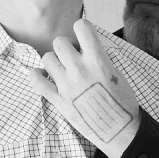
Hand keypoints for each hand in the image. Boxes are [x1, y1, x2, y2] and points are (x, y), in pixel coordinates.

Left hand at [31, 19, 141, 154]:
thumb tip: (83, 48)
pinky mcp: (58, 100)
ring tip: (62, 70)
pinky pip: (37, 81)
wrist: (119, 130)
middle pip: (60, 42)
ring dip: (54, 61)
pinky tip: (41, 75)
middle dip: (66, 47)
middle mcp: (79, 69)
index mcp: (97, 60)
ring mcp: (66, 85)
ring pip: (47, 58)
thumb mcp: (116, 72)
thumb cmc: (122, 102)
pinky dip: (36, 75)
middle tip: (73, 57)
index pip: (81, 27)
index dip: (81, 29)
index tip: (83, 38)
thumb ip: (97, 57)